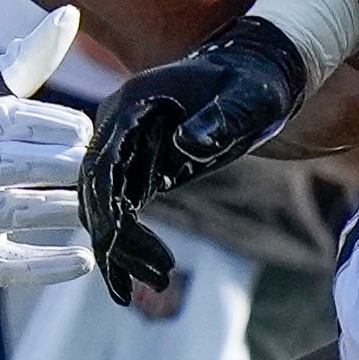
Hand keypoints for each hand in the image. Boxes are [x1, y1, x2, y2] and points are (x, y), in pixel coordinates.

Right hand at [0, 13, 97, 288]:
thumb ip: (25, 64)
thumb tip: (67, 18)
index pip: (0, 119)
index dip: (43, 124)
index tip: (83, 130)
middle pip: (0, 164)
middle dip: (49, 164)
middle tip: (91, 167)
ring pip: (0, 211)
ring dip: (49, 210)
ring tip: (92, 208)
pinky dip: (41, 265)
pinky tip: (81, 260)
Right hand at [78, 17, 305, 301]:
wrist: (261, 73)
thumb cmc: (257, 83)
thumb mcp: (248, 100)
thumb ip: (221, 118)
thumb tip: (186, 144)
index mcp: (131, 106)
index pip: (101, 164)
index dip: (105, 209)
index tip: (113, 247)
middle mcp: (118, 128)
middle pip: (97, 193)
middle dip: (115, 241)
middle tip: (146, 282)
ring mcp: (127, 149)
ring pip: (107, 208)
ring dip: (124, 250)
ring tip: (152, 286)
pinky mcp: (143, 168)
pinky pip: (124, 211)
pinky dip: (131, 243)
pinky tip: (146, 277)